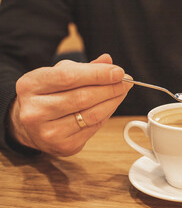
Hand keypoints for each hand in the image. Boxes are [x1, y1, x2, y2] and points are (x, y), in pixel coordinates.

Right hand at [9, 54, 132, 155]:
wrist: (29, 126)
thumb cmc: (47, 95)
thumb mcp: (57, 75)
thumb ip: (83, 68)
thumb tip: (108, 61)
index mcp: (30, 86)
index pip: (68, 77)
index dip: (98, 74)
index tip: (118, 72)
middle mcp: (35, 111)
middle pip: (83, 97)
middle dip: (110, 88)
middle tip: (125, 82)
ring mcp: (48, 132)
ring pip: (92, 114)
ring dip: (113, 101)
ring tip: (122, 91)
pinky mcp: (64, 146)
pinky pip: (94, 128)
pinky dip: (107, 114)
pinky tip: (111, 105)